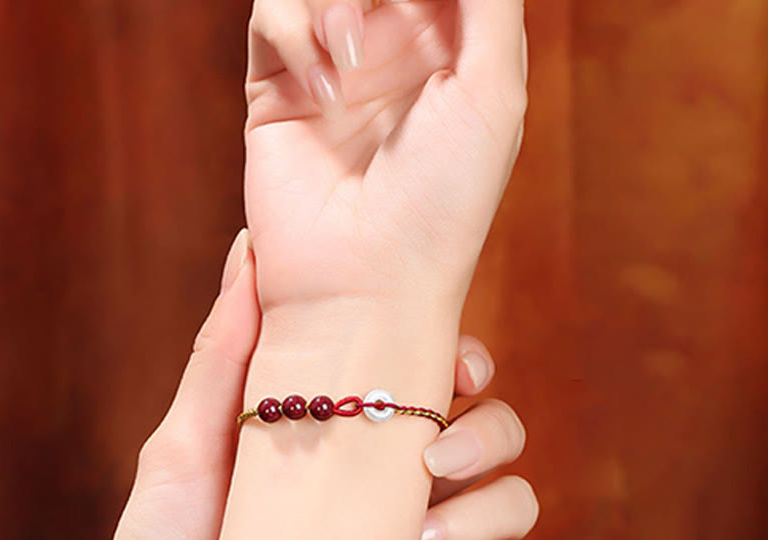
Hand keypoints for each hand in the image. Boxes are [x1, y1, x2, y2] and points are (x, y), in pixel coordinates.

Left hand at [87, 228, 531, 539]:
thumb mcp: (185, 445)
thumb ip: (226, 353)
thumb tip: (250, 248)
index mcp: (355, 441)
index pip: (440, 383)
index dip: (466, 366)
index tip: (456, 369)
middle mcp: (398, 491)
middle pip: (497, 437)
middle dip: (489, 436)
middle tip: (437, 460)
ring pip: (509, 511)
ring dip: (478, 521)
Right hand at [245, 0, 526, 315]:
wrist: (369, 284)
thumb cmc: (443, 202)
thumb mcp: (494, 91)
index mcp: (452, 53)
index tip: (424, 5)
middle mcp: (392, 55)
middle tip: (380, 21)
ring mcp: (332, 72)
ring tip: (352, 57)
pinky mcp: (278, 93)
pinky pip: (273, 15)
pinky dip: (295, 34)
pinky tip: (324, 92)